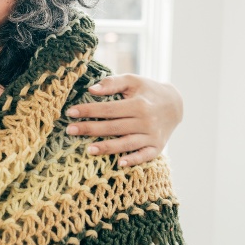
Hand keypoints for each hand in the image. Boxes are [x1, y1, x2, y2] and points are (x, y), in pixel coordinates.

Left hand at [65, 74, 183, 166]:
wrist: (174, 104)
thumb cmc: (147, 90)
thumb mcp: (133, 80)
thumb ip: (112, 83)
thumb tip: (91, 89)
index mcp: (139, 104)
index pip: (108, 109)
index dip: (89, 111)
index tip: (71, 112)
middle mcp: (146, 121)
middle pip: (114, 127)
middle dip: (90, 129)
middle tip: (70, 130)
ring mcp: (152, 136)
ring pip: (127, 143)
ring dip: (108, 147)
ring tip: (88, 149)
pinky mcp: (157, 147)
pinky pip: (144, 156)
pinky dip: (134, 159)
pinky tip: (120, 163)